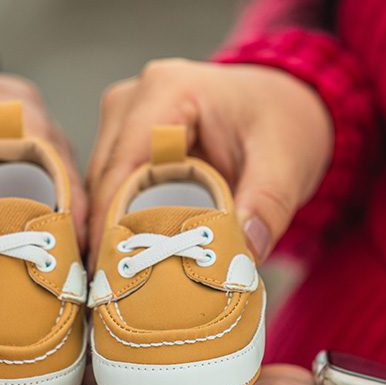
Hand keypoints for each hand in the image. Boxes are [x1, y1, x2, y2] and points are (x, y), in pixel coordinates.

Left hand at [0, 74, 86, 310]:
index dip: (63, 193)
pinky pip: (43, 255)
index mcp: (4, 110)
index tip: (63, 239)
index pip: (50, 149)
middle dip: (70, 238)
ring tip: (64, 305)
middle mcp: (31, 147)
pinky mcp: (19, 229)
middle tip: (68, 285)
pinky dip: (44, 282)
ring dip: (62, 265)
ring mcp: (31, 190)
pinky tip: (50, 310)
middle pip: (72, 192)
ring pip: (68, 227)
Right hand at [87, 59, 331, 263]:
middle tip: (115, 293)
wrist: (283, 101)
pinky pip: (109, 188)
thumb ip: (267, 206)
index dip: (113, 223)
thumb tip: (243, 253)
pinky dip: (118, 223)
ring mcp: (122, 118)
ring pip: (98, 187)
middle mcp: (133, 99)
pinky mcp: (123, 140)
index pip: (123, 166)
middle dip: (108, 235)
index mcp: (167, 91)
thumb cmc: (281, 121)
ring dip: (109, 233)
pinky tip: (128, 262)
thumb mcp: (286, 163)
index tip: (113, 275)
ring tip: (119, 286)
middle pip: (102, 179)